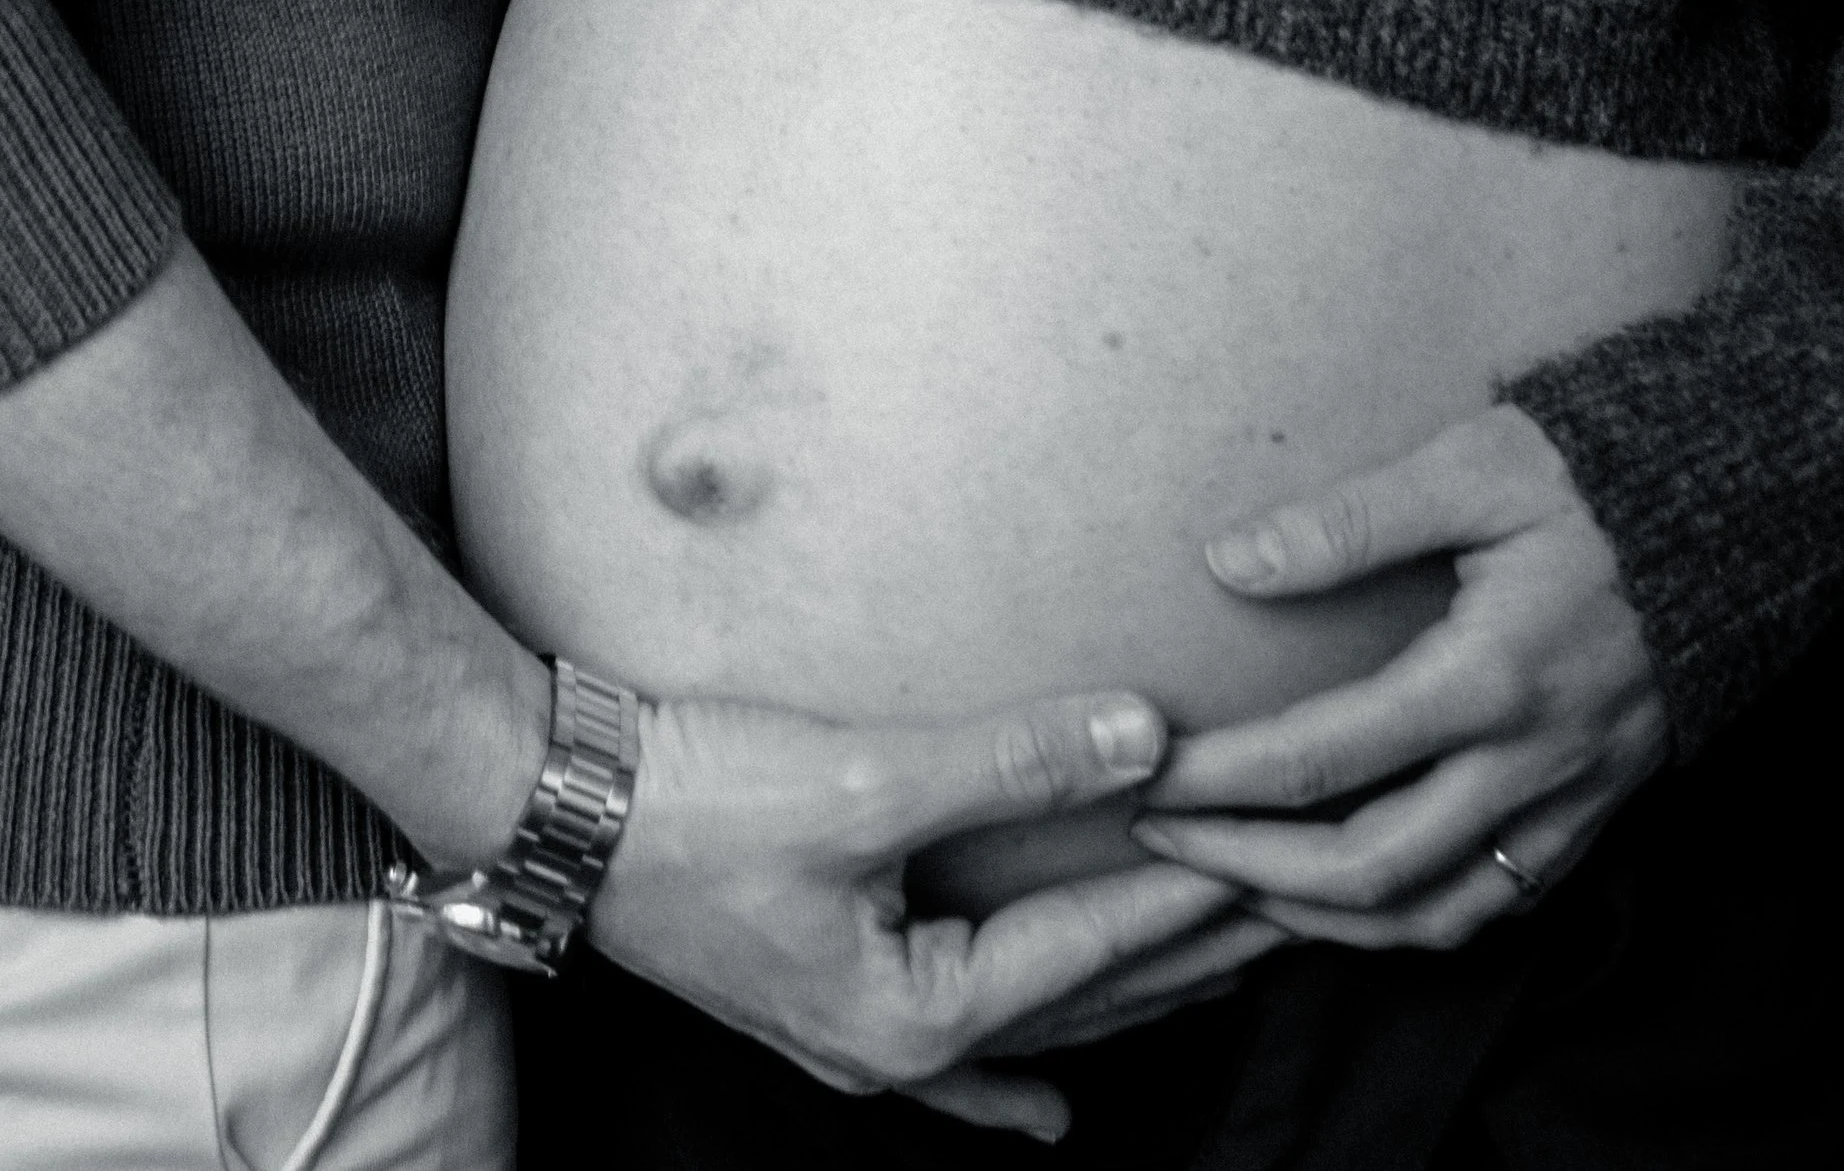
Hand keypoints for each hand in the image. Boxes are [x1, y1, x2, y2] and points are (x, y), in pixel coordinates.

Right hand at [595, 685, 1242, 1136]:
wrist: (558, 809)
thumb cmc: (699, 801)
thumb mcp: (867, 779)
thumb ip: (1010, 761)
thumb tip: (1146, 732)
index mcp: (918, 1014)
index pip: (1095, 947)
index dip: (1189, 887)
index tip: (1273, 841)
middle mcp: (898, 1051)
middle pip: (1080, 1003)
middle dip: (1184, 951)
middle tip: (1285, 900)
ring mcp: (858, 1037)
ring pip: (1029, 1031)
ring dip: (1121, 1000)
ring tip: (1213, 980)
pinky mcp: (824, 999)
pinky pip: (952, 1058)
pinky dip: (1011, 1078)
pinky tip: (1048, 1112)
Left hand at [1131, 405, 1664, 952]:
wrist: (1722, 519)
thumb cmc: (1585, 481)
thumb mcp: (1468, 469)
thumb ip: (1349, 520)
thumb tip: (1230, 561)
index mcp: (1488, 679)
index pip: (1323, 761)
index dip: (1219, 780)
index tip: (1145, 775)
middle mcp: (1528, 764)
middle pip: (1371, 870)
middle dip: (1250, 870)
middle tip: (1163, 840)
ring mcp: (1568, 804)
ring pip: (1435, 916)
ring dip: (1324, 921)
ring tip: (1233, 885)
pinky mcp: (1592, 817)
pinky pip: (1494, 908)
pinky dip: (1410, 923)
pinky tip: (1349, 898)